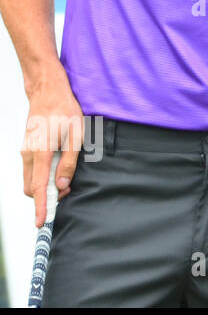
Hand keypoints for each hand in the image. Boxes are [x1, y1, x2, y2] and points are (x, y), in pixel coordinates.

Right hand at [22, 73, 84, 226]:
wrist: (47, 91)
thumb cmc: (65, 110)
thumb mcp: (76, 135)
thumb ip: (69, 162)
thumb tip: (62, 185)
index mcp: (40, 153)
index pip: (38, 188)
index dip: (41, 207)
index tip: (41, 223)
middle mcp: (28, 155)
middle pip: (31, 188)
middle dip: (45, 198)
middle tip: (67, 191)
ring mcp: (25, 152)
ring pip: (29, 180)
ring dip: (43, 187)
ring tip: (64, 180)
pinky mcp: (26, 149)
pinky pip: (31, 170)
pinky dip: (40, 177)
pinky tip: (56, 169)